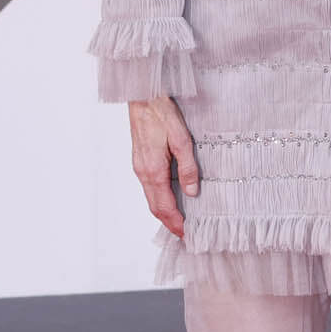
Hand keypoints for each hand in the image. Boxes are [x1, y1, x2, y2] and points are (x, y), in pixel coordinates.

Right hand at [128, 96, 197, 237]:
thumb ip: (187, 167)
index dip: (175, 223)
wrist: (143, 97)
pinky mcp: (140, 160)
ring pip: (150, 197)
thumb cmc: (162, 114)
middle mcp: (143, 172)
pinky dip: (158, 199)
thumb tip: (191, 192)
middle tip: (183, 234)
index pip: (164, 206)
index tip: (186, 234)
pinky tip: (168, 198)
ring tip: (178, 221)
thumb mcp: (182, 139)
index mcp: (153, 171)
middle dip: (169, 223)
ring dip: (163, 212)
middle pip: (155, 207)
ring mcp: (139, 167)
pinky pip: (148, 187)